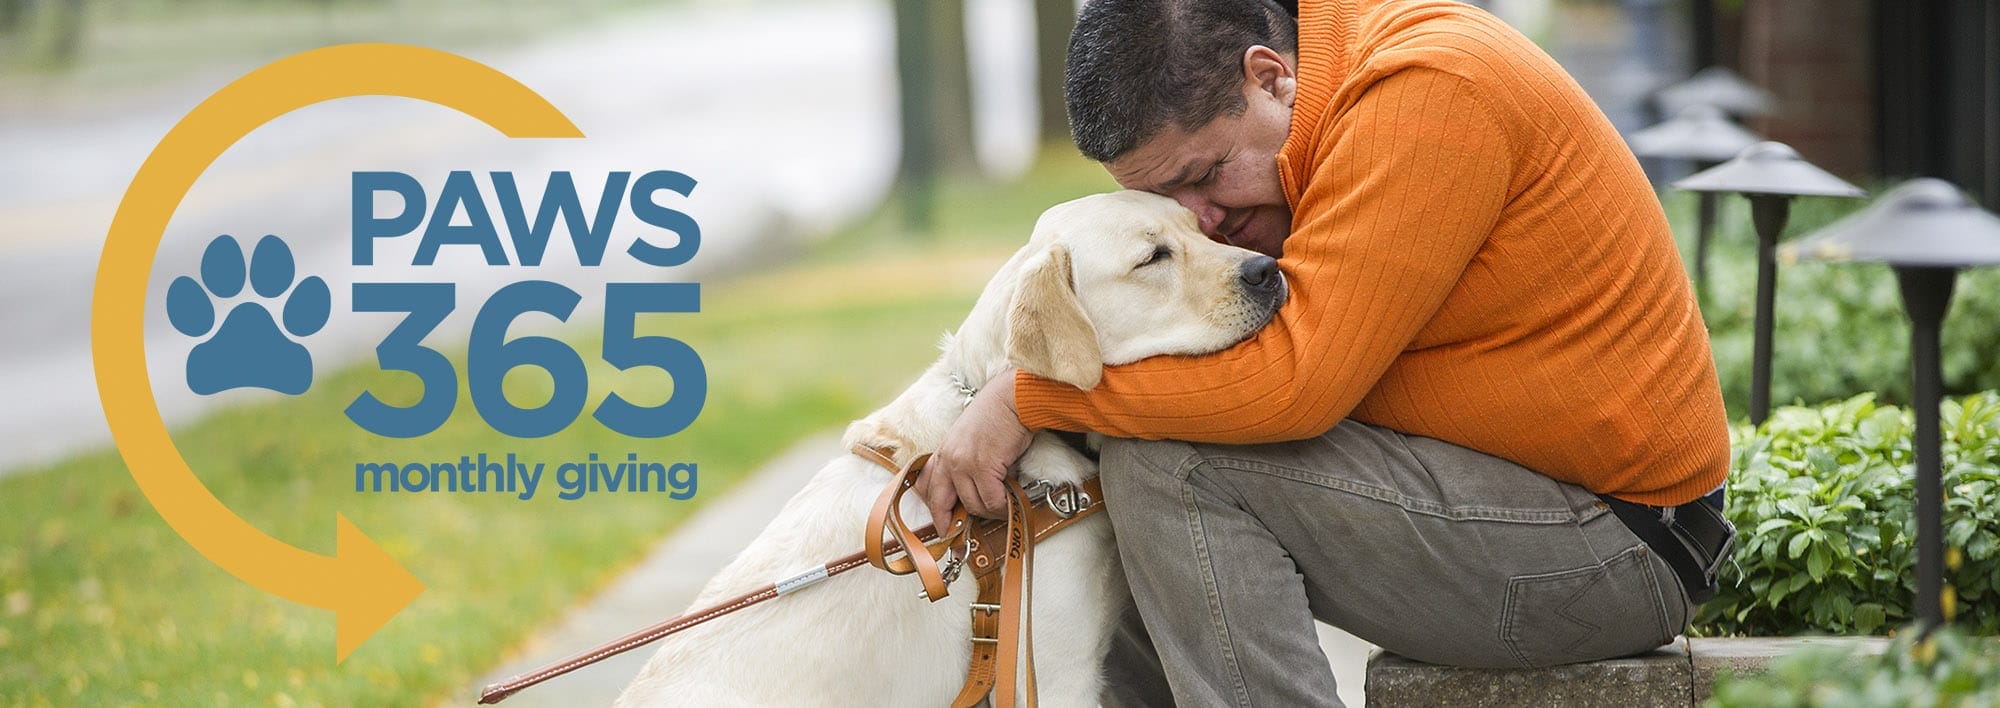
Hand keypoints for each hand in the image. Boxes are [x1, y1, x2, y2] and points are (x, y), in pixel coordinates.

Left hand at [919, 369, 1033, 521]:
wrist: (1013, 399)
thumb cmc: (999, 416)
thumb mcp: (972, 440)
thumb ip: (968, 464)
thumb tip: (980, 493)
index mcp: (944, 451)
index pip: (928, 487)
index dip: (935, 512)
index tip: (943, 529)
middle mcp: (949, 458)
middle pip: (942, 503)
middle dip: (952, 525)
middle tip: (961, 543)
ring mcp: (964, 463)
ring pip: (973, 505)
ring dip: (990, 510)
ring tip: (1004, 504)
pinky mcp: (983, 467)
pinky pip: (992, 501)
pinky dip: (1003, 506)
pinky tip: (1011, 499)